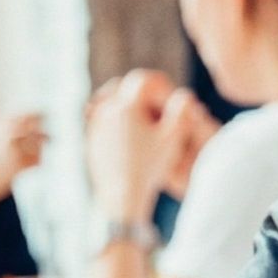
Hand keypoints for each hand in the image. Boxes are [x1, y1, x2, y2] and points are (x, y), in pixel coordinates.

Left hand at [85, 70, 212, 221]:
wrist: (121, 197)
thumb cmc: (150, 169)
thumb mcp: (173, 140)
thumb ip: (182, 112)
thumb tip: (186, 94)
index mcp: (127, 106)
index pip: (144, 80)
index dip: (160, 84)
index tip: (169, 95)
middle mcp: (106, 111)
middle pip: (122, 86)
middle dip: (139, 91)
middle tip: (154, 100)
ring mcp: (95, 126)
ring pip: (109, 102)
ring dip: (126, 104)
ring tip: (143, 117)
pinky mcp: (91, 141)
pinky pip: (102, 121)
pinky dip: (115, 121)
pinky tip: (130, 134)